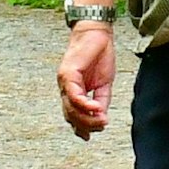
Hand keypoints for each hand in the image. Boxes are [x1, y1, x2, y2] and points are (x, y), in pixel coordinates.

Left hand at [58, 22, 115, 138]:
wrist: (97, 32)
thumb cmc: (99, 54)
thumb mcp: (104, 83)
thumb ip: (101, 100)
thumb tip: (101, 116)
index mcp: (73, 91)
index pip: (73, 115)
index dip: (81, 127)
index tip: (91, 136)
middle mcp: (65, 88)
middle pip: (70, 115)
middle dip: (86, 125)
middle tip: (101, 127)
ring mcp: (64, 81)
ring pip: (70, 108)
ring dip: (86, 118)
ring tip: (101, 121)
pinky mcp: (67, 74)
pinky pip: (74, 95)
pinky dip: (85, 104)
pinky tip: (97, 108)